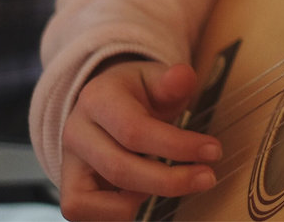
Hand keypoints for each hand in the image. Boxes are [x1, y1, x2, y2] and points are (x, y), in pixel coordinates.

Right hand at [59, 59, 220, 220]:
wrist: (108, 102)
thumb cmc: (138, 93)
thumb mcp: (157, 78)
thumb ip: (173, 80)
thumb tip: (183, 75)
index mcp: (98, 99)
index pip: (134, 130)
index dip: (177, 146)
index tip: (213, 151)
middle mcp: (76, 131)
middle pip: (119, 169)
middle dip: (169, 180)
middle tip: (208, 178)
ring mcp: (69, 162)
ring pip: (96, 198)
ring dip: (141, 198)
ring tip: (172, 181)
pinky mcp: (71, 187)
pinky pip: (82, 211)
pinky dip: (117, 211)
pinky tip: (143, 193)